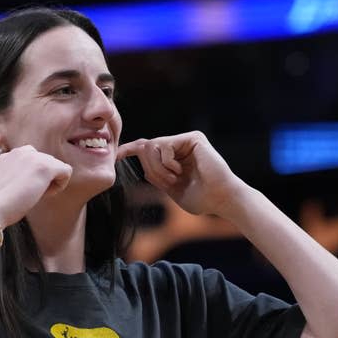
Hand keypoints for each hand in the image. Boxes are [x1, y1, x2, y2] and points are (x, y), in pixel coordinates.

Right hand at [0, 145, 72, 226]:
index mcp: (10, 153)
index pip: (30, 161)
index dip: (29, 176)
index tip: (20, 189)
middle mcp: (22, 151)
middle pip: (45, 163)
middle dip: (41, 178)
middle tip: (28, 194)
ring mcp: (34, 157)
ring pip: (55, 167)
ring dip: (50, 182)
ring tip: (35, 195)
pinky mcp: (46, 167)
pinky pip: (66, 171)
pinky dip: (60, 185)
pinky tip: (45, 195)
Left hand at [117, 131, 246, 216]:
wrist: (221, 199)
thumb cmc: (202, 199)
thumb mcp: (172, 189)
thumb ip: (157, 176)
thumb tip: (142, 163)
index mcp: (174, 158)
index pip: (147, 149)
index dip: (129, 150)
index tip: (116, 157)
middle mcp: (179, 146)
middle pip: (146, 148)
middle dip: (151, 168)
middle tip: (167, 182)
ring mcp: (185, 140)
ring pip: (152, 146)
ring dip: (159, 168)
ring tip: (175, 179)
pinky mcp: (193, 138)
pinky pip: (164, 145)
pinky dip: (167, 163)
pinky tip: (181, 171)